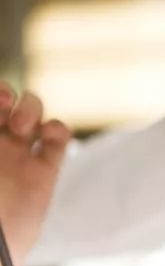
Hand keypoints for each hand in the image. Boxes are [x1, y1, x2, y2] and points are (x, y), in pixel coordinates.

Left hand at [0, 82, 70, 265]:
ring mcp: (19, 155)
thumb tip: (9, 135)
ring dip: (29, 109)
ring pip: (30, 111)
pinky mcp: (45, 170)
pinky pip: (58, 137)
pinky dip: (57, 129)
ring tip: (23, 128)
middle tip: (3, 112)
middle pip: (5, 99)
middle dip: (5, 95)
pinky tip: (48, 138)